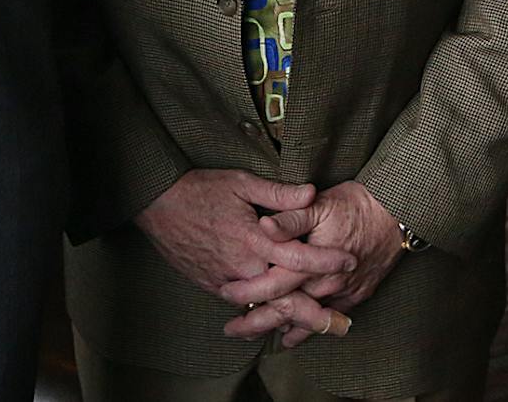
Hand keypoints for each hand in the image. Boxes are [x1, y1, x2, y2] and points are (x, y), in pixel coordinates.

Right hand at [135, 170, 355, 303]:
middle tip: (341, 322)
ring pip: (263, 306)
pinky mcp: (212, 286)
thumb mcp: (242, 183)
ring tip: (316, 325)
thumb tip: (312, 192)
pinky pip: (243, 305)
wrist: (158, 204)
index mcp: (253, 239)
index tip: (349, 261)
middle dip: (315, 311)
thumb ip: (279, 194)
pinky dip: (262, 313)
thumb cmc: (201, 189)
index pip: (298, 256)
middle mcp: (242, 266)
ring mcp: (226, 280)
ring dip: (290, 317)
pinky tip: (278, 319)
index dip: (326, 260)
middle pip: (285, 296)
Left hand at [228, 180, 403, 346]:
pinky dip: (308, 328)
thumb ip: (289, 218)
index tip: (226, 293)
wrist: (397, 213)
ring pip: (306, 319)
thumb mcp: (318, 204)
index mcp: (313, 263)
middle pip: (287, 311)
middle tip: (232, 329)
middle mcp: (328, 284)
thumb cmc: (355, 204)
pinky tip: (294, 335)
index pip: (274, 284)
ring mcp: (344, 293)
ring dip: (280, 327)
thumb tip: (263, 225)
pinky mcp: (357, 295)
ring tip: (255, 333)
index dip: (248, 291)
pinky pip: (328, 319)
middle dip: (257, 322)